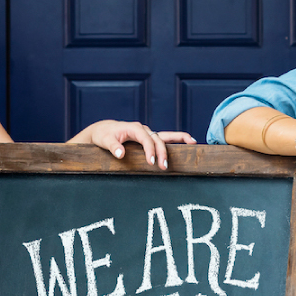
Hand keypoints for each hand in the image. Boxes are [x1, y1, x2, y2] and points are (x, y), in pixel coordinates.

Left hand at [69, 120, 197, 169]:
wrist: (104, 130)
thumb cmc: (104, 135)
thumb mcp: (105, 140)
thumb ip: (113, 147)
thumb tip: (121, 154)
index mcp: (134, 128)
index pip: (146, 139)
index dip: (150, 150)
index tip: (151, 162)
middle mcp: (143, 129)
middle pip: (158, 139)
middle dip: (163, 152)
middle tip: (164, 166)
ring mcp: (148, 133)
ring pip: (166, 136)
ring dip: (178, 141)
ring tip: (192, 143)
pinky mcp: (149, 138)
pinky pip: (165, 138)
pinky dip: (177, 140)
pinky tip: (188, 142)